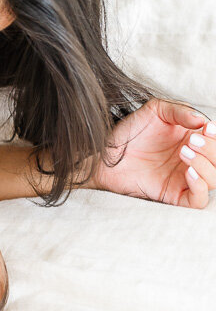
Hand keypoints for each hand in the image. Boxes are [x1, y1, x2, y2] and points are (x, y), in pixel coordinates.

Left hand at [93, 98, 215, 208]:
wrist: (105, 155)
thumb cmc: (128, 133)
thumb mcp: (155, 111)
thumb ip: (179, 110)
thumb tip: (202, 120)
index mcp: (194, 139)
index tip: (207, 127)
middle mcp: (194, 160)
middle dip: (213, 149)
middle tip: (193, 140)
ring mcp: (185, 179)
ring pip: (215, 179)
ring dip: (206, 164)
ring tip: (184, 151)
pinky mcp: (174, 196)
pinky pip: (199, 200)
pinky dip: (200, 186)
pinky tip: (188, 172)